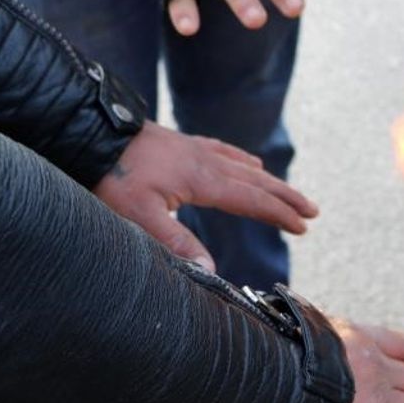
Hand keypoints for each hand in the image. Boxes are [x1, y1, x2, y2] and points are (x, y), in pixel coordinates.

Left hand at [93, 122, 318, 269]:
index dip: (279, 215)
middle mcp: (206, 162)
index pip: (252, 201)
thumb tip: (212, 271)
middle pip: (258, 181)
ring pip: (243, 165)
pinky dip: (243, 160)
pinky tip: (248, 162)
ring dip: (269, 181)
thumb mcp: (140, 215)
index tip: (303, 227)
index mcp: (203, 180)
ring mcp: (195, 149)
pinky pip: (224, 151)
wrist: (90, 130)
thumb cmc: (112, 175)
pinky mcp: (182, 143)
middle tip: (313, 210)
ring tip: (287, 192)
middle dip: (286, 198)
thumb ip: (177, 243)